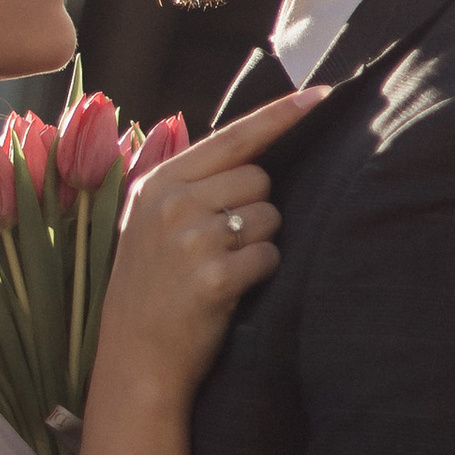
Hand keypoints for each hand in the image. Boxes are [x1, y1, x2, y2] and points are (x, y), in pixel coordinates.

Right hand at [100, 86, 322, 409]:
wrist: (134, 360)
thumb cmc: (151, 289)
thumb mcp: (150, 223)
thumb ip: (191, 185)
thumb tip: (253, 155)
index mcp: (158, 183)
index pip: (232, 137)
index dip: (280, 115)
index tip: (320, 94)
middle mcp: (172, 204)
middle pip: (259, 178)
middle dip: (256, 208)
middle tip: (223, 243)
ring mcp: (192, 240)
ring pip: (269, 218)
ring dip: (259, 243)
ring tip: (221, 268)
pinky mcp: (214, 277)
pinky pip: (269, 257)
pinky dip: (260, 274)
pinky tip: (229, 291)